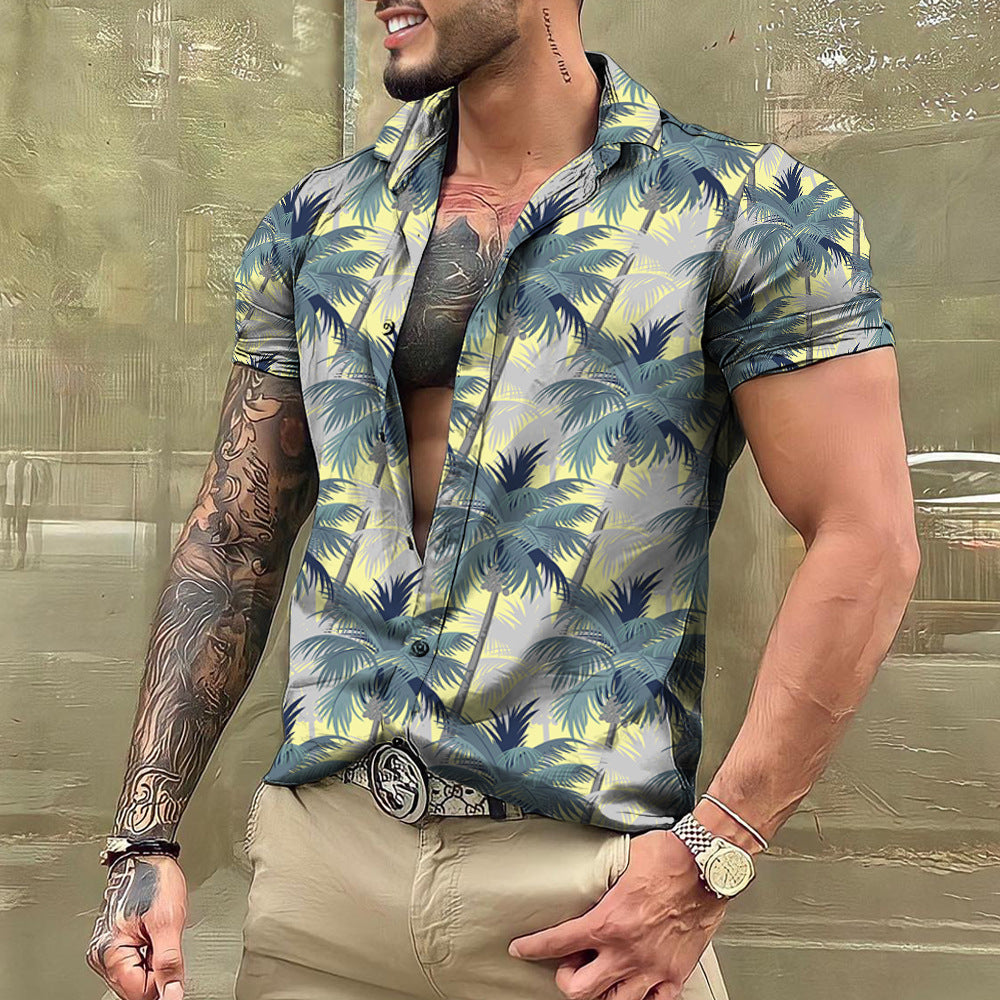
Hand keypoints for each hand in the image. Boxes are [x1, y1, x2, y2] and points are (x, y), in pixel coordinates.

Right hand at [86, 853, 187, 999]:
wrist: (147, 854)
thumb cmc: (155, 879)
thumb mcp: (169, 922)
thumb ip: (169, 962)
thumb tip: (172, 993)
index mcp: (109, 951)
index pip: (137, 992)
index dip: (162, 985)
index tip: (176, 974)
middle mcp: (102, 953)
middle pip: (135, 987)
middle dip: (156, 973)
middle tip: (167, 944)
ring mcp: (108, 947)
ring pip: (136, 976)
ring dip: (153, 964)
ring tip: (160, 935)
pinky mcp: (116, 941)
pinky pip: (135, 963)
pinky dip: (149, 956)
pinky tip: (155, 936)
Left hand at [507, 829, 728, 999]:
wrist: (708, 864)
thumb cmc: (669, 856)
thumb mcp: (621, 862)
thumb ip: (602, 880)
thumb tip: (588, 875)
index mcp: (608, 921)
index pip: (557, 942)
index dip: (533, 948)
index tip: (520, 949)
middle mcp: (627, 951)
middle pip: (580, 990)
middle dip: (568, 978)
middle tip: (569, 964)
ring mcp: (653, 967)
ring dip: (601, 992)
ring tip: (600, 976)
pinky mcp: (676, 973)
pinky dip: (641, 998)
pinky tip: (635, 986)